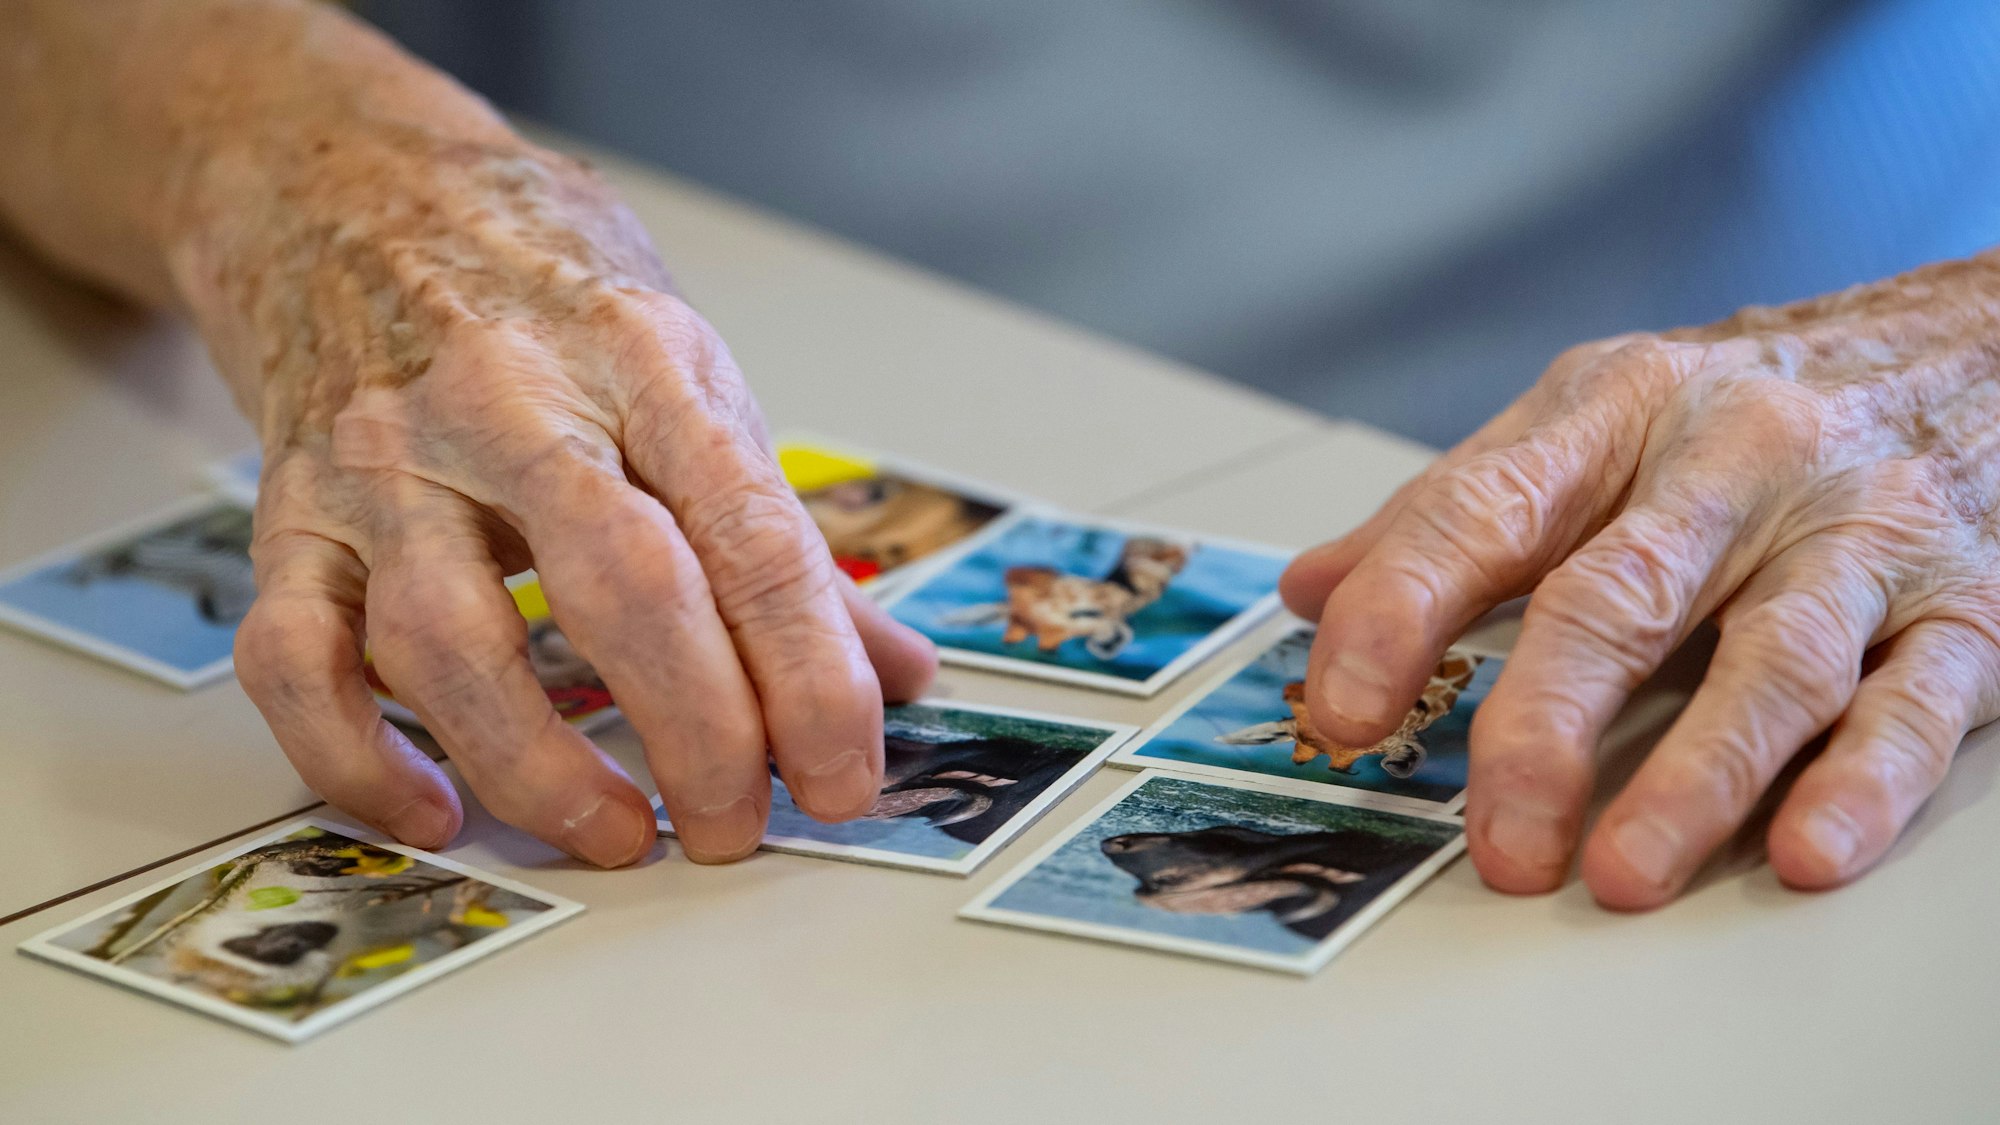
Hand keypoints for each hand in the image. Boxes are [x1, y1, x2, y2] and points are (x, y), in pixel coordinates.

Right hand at [182, 129, 935, 865]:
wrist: (346, 191)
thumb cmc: (539, 291)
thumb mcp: (684, 372)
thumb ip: (779, 531)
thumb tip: (894, 671)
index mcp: (642, 363)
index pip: (751, 536)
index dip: (810, 675)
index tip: (843, 776)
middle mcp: (509, 407)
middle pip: (621, 588)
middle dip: (699, 731)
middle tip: (738, 826)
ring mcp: (386, 463)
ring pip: (448, 641)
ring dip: (540, 767)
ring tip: (620, 834)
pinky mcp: (289, 516)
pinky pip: (296, 659)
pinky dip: (356, 757)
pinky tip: (436, 811)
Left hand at [1280, 256, 1999, 907]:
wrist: (1972, 345)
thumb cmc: (1746, 405)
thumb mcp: (1587, 419)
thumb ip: (1451, 511)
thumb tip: (1309, 591)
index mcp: (1617, 412)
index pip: (1484, 510)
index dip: (1400, 609)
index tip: (1339, 706)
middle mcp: (1736, 463)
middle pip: (1621, 597)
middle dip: (1545, 723)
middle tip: (1498, 835)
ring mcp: (1856, 533)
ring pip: (1772, 661)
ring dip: (1696, 777)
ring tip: (1623, 871)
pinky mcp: (1966, 604)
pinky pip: (1914, 700)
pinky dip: (1860, 781)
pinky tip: (1805, 849)